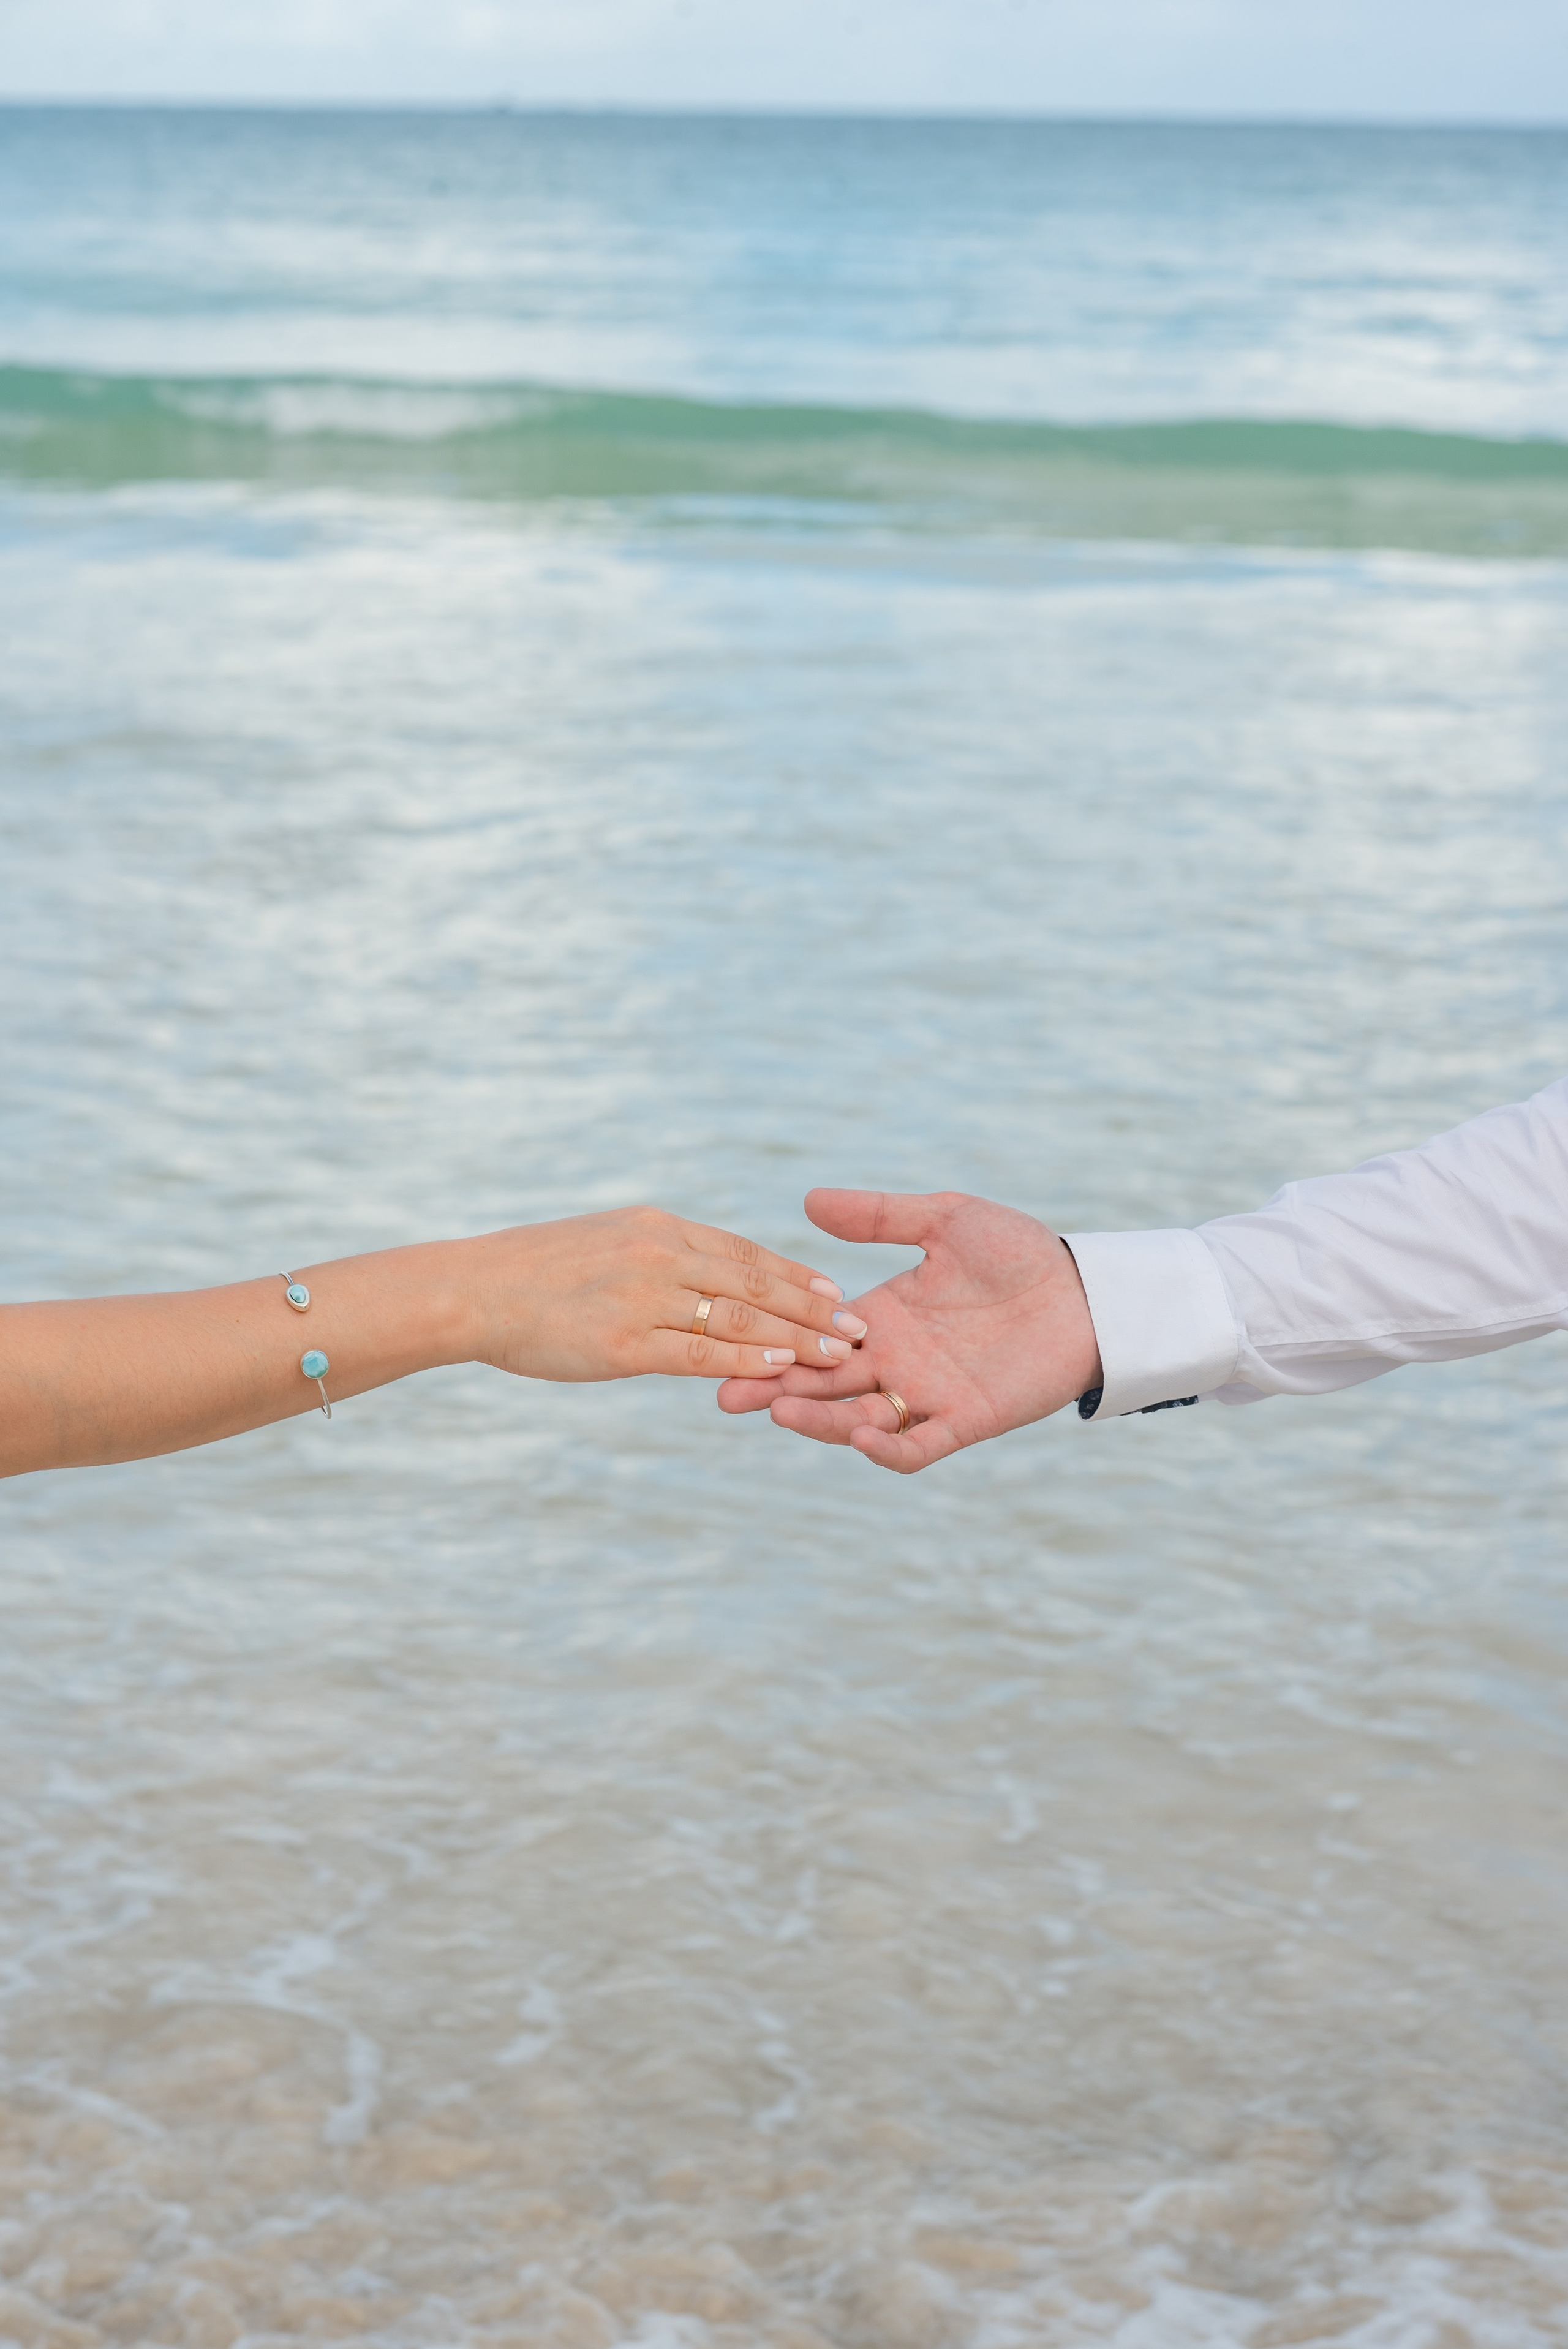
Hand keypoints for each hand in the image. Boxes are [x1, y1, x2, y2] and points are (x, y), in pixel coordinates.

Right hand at [470, 1206, 861, 1384]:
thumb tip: (700, 1276)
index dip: (794, 1273)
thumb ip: (658, 1257)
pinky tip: (782, 1366)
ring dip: (797, 1336)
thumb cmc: (537, 1272)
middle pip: (755, 1281)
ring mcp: (643, 1298)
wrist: (476, 1289)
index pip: (743, 1251)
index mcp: (657, 1227)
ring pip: (739, 1317)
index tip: (834, 1290)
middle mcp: (659, 1254)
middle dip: (813, 1307)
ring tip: (840, 1353)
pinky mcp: (624, 1344)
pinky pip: (700, 1352)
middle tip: (859, 1326)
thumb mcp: (608, 1242)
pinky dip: (747, 1359)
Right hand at [715, 1189, 1101, 1471]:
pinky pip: (916, 1447)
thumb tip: (809, 1199)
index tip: (727, 1339)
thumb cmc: (1019, 1252)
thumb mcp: (944, 1219)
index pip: (813, 1335)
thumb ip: (880, 1216)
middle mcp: (895, 1361)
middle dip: (773, 1389)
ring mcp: (927, 1395)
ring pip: (856, 1419)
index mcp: (882, 1316)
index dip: (773, 1341)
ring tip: (779, 1410)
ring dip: (817, 1421)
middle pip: (821, 1384)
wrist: (1086, 1291)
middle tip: (725, 1393)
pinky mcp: (965, 1420)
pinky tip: (858, 1434)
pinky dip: (886, 1448)